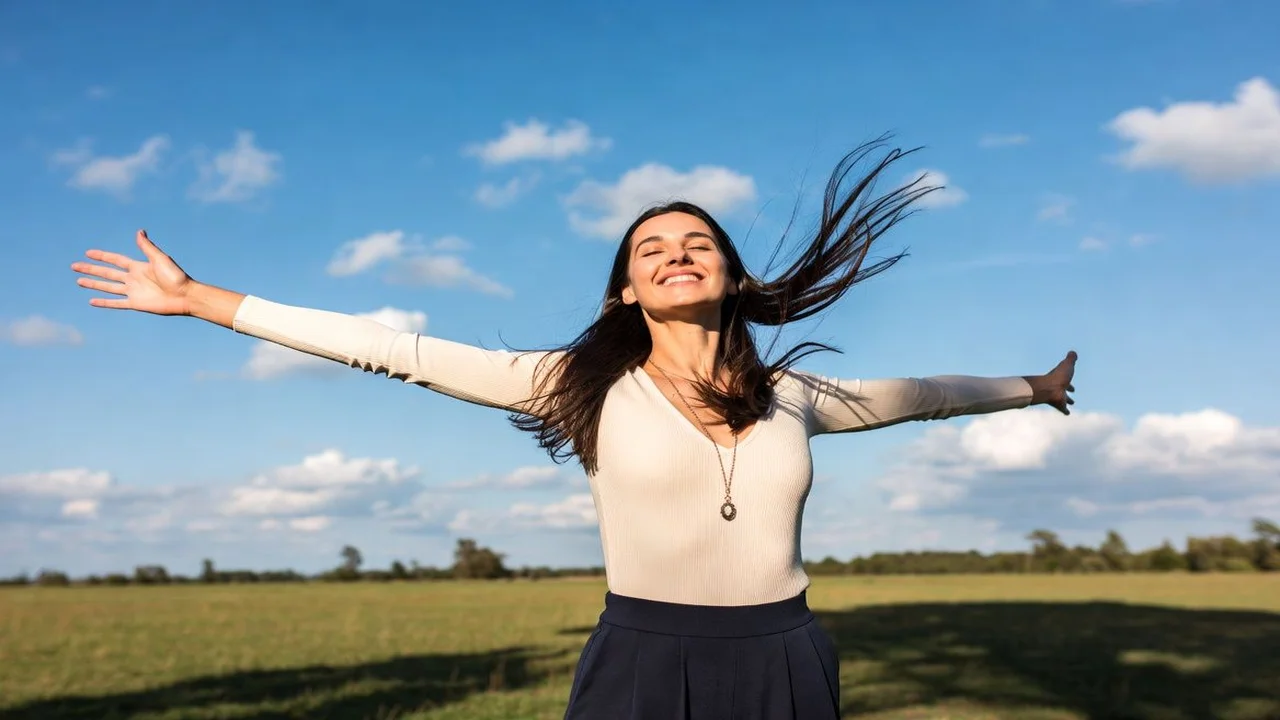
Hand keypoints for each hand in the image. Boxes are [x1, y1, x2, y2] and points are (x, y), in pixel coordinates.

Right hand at [72, 230, 194, 315]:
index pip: (115, 260)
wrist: (185, 296)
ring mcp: (133, 292)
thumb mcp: (160, 258)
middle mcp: (133, 279)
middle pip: (107, 273)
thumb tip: (139, 231)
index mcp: (138, 267)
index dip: (102, 256)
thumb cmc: (176, 276)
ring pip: (108, 287)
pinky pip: (116, 303)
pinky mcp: (135, 304)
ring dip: (93, 284)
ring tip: (79, 281)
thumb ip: (147, 247)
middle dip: (91, 269)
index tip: (88, 253)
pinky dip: (104, 302)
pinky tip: (92, 301)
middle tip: (74, 266)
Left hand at [1028, 351, 1077, 414]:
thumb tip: (1072, 352)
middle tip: (1072, 393)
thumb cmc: (1058, 376)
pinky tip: (1067, 413)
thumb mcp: (1067, 365)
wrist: (1049, 388)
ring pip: (1064, 399)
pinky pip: (1062, 408)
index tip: (1072, 382)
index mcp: (1060, 377)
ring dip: (1067, 400)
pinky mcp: (1058, 404)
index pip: (1065, 377)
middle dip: (1068, 390)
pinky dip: (1065, 410)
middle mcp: (1058, 387)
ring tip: (1072, 403)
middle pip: (1064, 389)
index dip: (1069, 378)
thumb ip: (1070, 358)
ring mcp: (1058, 396)